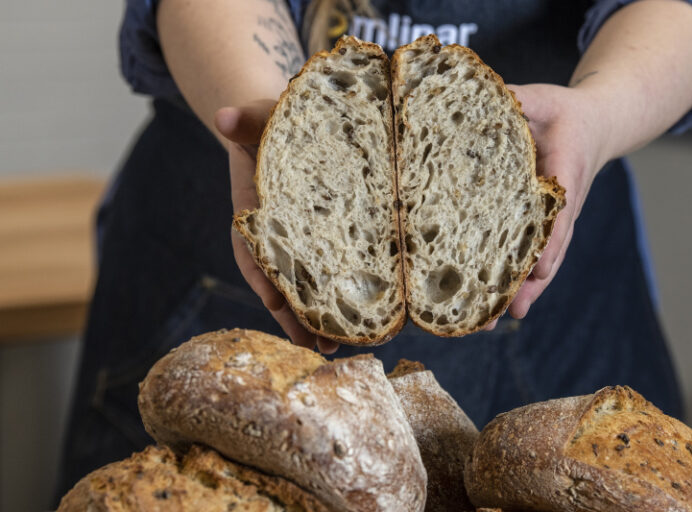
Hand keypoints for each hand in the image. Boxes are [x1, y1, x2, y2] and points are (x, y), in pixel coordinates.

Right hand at [215, 103, 339, 353]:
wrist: (285, 128)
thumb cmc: (272, 124)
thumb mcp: (261, 117)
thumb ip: (247, 119)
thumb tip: (223, 116)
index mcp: (253, 210)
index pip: (251, 247)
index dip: (262, 274)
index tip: (274, 300)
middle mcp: (271, 234)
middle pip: (277, 280)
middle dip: (293, 314)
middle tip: (313, 345)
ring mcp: (294, 241)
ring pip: (300, 285)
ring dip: (314, 318)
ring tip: (335, 349)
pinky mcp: (320, 241)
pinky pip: (324, 272)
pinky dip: (333, 298)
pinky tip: (353, 324)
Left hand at [484, 83, 609, 328]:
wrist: (593, 127)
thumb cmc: (563, 113)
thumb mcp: (543, 99)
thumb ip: (522, 98)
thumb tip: (493, 94)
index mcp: (564, 176)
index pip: (559, 213)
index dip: (550, 240)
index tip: (540, 267)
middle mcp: (561, 208)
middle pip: (548, 251)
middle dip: (527, 284)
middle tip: (504, 313)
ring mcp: (553, 222)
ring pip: (540, 263)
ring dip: (518, 293)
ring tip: (490, 323)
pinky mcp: (542, 226)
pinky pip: (532, 257)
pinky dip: (517, 283)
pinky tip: (495, 308)